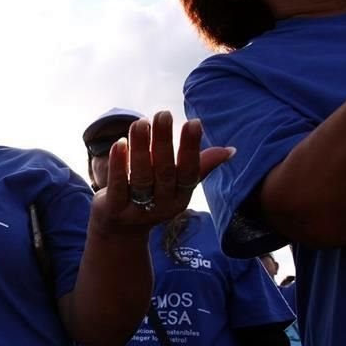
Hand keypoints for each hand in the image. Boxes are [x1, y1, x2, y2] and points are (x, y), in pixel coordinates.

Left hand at [90, 111, 234, 235]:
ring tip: (140, 123)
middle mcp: (162, 205)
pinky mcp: (114, 209)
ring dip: (141, 148)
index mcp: (181, 197)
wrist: (120, 230)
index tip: (193, 122)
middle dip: (164, 142)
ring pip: (141, 177)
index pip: (189, 172)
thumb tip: (231, 150)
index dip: (191, 148)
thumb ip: (200, 166)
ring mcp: (137, 209)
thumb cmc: (153, 197)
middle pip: (164, 171)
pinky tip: (119, 143)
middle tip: (163, 114)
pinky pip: (117, 185)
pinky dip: (118, 164)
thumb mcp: (177, 186)